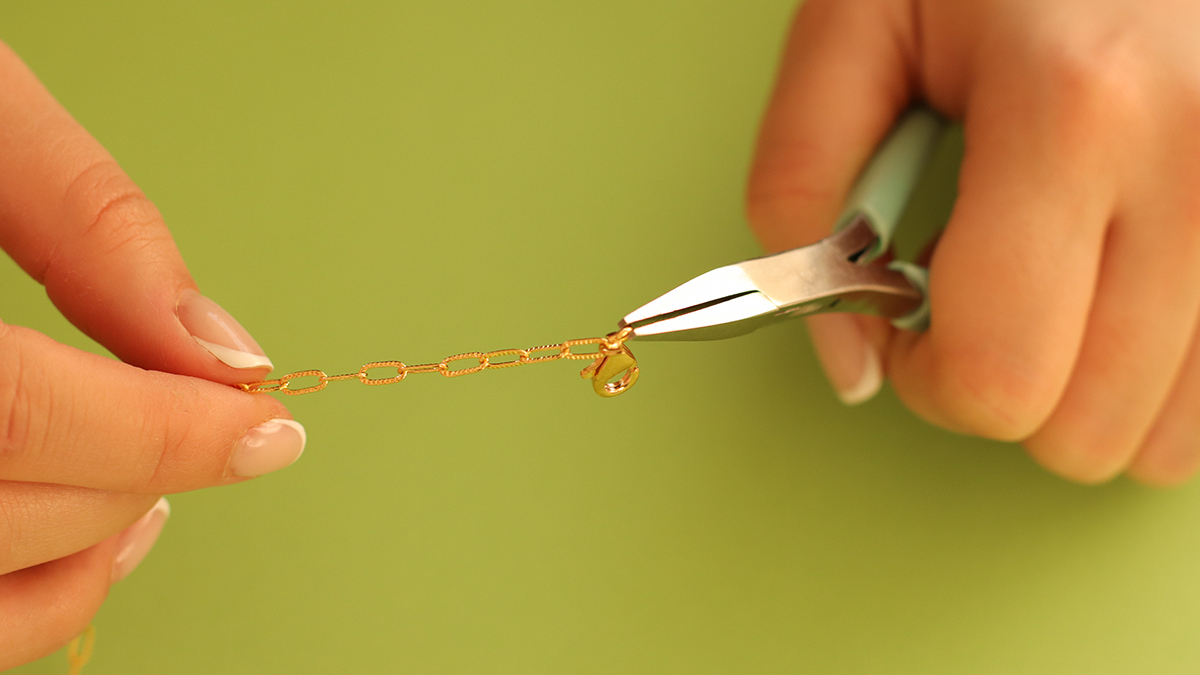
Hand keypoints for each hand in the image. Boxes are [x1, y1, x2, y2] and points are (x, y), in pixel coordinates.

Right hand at [0, 42, 306, 668]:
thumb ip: (88, 219)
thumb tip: (219, 344)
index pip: (19, 412)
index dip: (163, 432)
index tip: (265, 429)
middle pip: (4, 507)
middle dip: (141, 471)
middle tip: (213, 425)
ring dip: (88, 550)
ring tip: (153, 482)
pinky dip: (26, 592)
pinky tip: (79, 531)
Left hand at [747, 0, 1199, 483]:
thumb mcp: (853, 26)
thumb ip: (800, 188)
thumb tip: (848, 362)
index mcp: (1073, 112)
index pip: (997, 378)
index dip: (924, 380)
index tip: (907, 320)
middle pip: (1083, 430)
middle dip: (998, 389)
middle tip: (978, 292)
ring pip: (1163, 434)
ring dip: (1081, 390)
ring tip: (1054, 278)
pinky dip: (1153, 376)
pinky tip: (1116, 293)